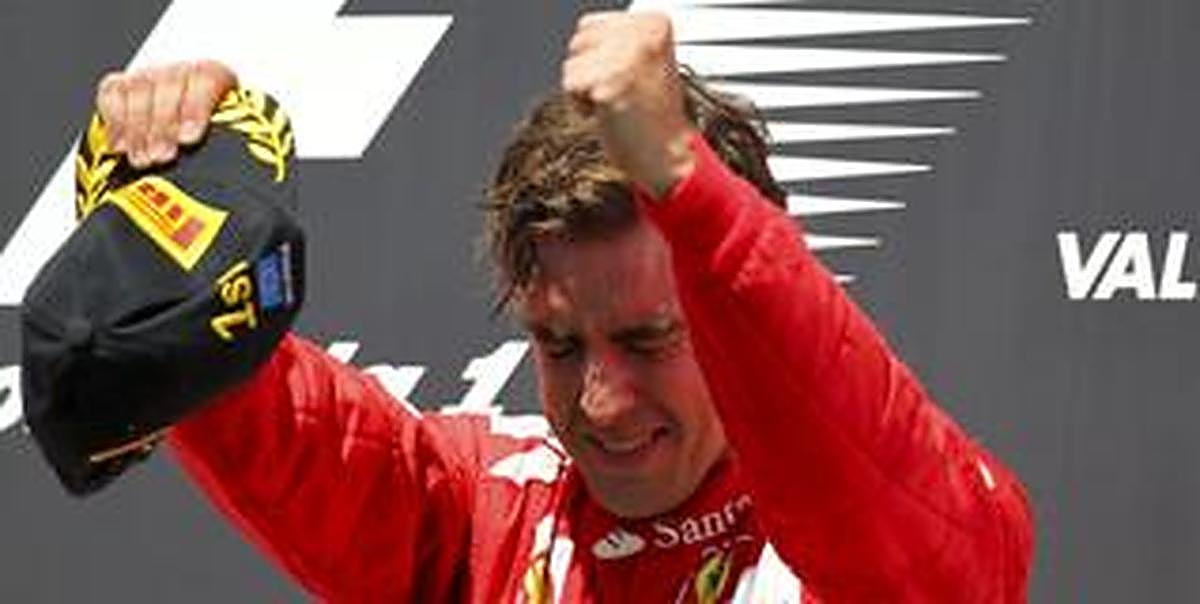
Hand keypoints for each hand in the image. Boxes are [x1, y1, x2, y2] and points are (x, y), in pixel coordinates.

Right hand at [95, 60, 237, 168]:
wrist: (191, 134)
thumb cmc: (217, 142)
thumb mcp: (233, 142)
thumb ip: (237, 149)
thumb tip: (244, 181)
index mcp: (216, 78)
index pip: (206, 80)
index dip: (195, 108)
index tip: (189, 139)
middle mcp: (182, 73)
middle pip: (169, 86)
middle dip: (163, 126)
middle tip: (162, 157)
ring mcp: (151, 77)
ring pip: (139, 91)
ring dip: (138, 130)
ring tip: (142, 160)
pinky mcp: (123, 86)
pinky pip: (112, 94)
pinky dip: (114, 121)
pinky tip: (119, 148)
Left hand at [562, 12, 695, 197]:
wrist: (668, 158)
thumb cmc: (652, 117)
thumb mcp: (642, 62)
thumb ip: (616, 40)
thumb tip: (583, 34)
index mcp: (654, 22)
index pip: (589, 25)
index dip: (598, 58)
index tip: (626, 80)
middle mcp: (643, 33)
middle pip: (577, 42)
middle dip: (588, 72)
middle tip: (621, 94)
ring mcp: (626, 58)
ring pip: (571, 65)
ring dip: (585, 90)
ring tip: (616, 104)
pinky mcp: (609, 82)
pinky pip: (570, 86)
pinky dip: (582, 106)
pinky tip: (609, 115)